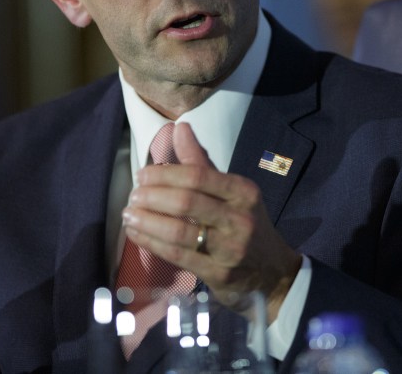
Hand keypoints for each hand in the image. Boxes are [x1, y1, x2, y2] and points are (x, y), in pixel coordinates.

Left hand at [122, 123, 300, 320]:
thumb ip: (202, 162)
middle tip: (133, 194)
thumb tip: (180, 128)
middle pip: (187, 202)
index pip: (198, 176)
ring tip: (129, 214)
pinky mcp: (218, 274)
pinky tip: (136, 234)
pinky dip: (151, 243)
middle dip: (153, 197)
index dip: (165, 174)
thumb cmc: (244, 224)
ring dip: (147, 221)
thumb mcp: (232, 192)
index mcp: (243, 192)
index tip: (143, 175)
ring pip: (179, 231)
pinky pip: (177, 255)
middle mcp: (240, 218)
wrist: (272, 272)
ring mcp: (230, 249)